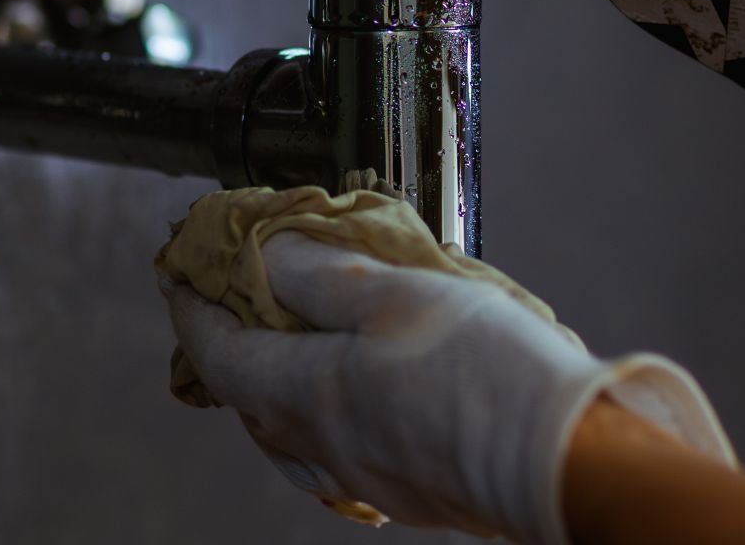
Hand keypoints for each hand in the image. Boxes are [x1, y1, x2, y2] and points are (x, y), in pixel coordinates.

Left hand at [162, 232, 731, 543]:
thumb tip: (263, 255)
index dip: (191, 303)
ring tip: (286, 349)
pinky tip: (353, 402)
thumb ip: (321, 273)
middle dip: (229, 345)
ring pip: (289, 434)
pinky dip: (324, 418)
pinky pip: (337, 455)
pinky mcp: (410, 490)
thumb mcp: (396, 292)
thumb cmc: (485, 374)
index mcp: (305, 393)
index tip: (178, 268)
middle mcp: (322, 445)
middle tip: (231, 300)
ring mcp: (365, 475)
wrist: (567, 461)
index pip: (216, 348)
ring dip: (274, 387)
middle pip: (246, 397)